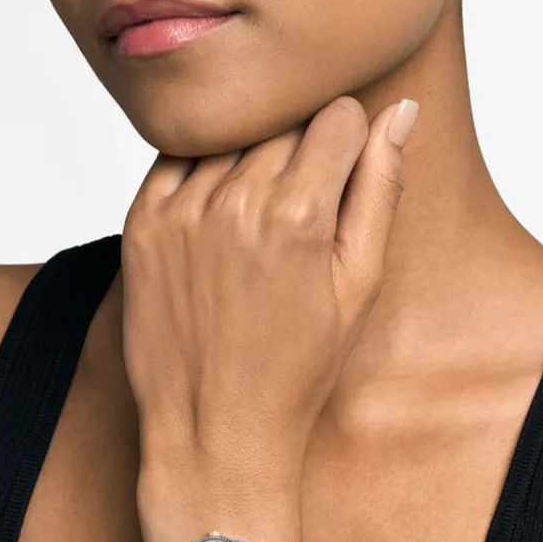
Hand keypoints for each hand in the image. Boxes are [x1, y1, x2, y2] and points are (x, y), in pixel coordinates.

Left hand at [120, 95, 418, 490]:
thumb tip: (401, 112)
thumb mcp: (359, 286)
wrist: (214, 430)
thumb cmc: (296, 370)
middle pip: (283, 119)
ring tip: (256, 223)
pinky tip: (217, 218)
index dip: (349, 144)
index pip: (339, 116)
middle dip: (301, 151)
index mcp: (299, 215)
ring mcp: (180, 210)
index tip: (340, 180)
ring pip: (230, 134)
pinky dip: (202, 173)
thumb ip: (379, 191)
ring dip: (250, 159)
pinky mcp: (141, 223)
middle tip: (299, 212)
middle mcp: (234, 201)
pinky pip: (178, 157)